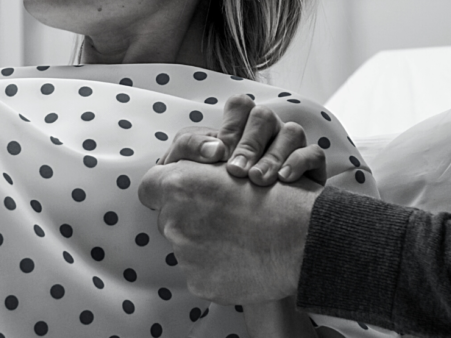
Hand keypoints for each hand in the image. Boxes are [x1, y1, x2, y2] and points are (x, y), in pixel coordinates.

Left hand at [138, 160, 320, 304]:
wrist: (302, 237)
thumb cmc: (272, 196)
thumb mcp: (229, 167)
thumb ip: (195, 174)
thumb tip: (179, 184)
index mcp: (178, 185)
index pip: (149, 189)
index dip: (164, 192)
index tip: (180, 197)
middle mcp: (174, 219)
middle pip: (168, 220)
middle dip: (188, 220)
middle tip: (221, 220)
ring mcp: (185, 254)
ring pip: (184, 248)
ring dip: (203, 244)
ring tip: (238, 239)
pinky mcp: (198, 282)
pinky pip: (199, 273)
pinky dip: (215, 268)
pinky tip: (240, 259)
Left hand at [158, 95, 326, 186]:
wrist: (243, 232)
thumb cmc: (213, 195)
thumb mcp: (189, 170)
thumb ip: (189, 149)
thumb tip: (214, 149)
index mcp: (240, 127)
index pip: (240, 105)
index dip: (230, 125)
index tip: (218, 156)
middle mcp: (268, 132)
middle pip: (263, 116)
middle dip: (249, 144)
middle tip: (237, 172)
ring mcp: (292, 147)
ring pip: (291, 132)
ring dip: (273, 155)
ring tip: (258, 180)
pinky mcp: (312, 168)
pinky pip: (313, 153)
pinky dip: (299, 162)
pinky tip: (284, 180)